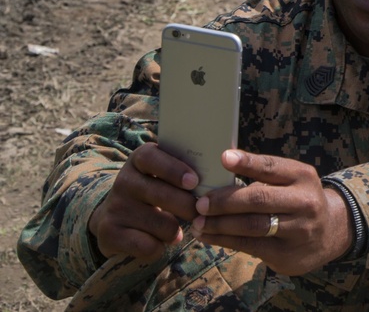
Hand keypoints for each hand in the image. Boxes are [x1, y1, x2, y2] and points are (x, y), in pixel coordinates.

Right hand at [87, 143, 198, 261]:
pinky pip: (148, 245)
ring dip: (175, 231)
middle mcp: (123, 180)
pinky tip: (158, 241)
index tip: (194, 182)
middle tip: (200, 212)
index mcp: (140, 160)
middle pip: (160, 194)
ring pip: (160, 223)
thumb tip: (222, 175)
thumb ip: (187, 172)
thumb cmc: (156, 192)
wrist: (115, 218)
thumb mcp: (165, 177)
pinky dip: (160, 247)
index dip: (173, 169)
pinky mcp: (109, 233)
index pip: (151, 157)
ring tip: (174, 228)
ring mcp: (115, 207)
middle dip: (187, 206)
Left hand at [191, 150, 349, 275]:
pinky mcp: (287, 254)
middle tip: (201, 204)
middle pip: (259, 199)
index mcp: (303, 176)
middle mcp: (305, 202)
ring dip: (220, 225)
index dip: (247, 163)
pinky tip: (209, 236)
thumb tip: (219, 178)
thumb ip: (263, 178)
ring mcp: (298, 230)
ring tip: (199, 223)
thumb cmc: (298, 199)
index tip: (224, 158)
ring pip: (252, 226)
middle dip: (225, 202)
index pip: (272, 167)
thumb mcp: (291, 181)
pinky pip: (250, 247)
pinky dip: (225, 240)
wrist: (331, 231)